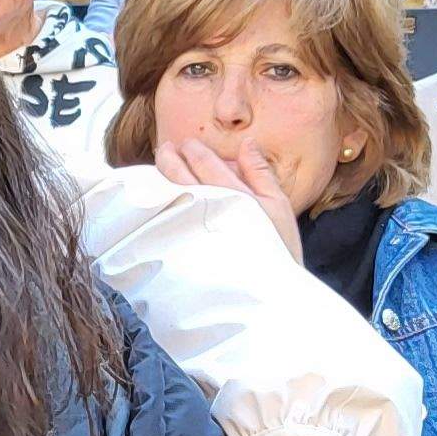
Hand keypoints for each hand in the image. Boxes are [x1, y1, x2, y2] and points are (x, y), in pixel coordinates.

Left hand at [155, 137, 305, 255]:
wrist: (268, 293)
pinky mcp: (182, 249)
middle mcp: (209, 209)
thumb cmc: (278, 246)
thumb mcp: (278, 206)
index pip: (205, 163)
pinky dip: (158, 204)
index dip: (193, 150)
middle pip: (179, 176)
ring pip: (167, 196)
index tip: (187, 144)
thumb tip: (247, 143)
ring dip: (160, 177)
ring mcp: (192, 230)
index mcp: (234, 195)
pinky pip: (163, 220)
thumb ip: (261, 172)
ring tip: (159, 167)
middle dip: (169, 158)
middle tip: (166, 148)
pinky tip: (158, 198)